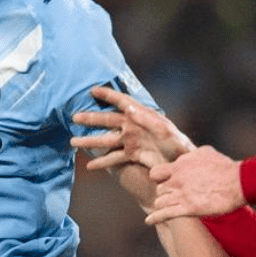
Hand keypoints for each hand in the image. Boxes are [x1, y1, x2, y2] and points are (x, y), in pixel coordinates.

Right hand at [71, 86, 195, 169]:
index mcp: (141, 116)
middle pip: (107, 120)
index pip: (122, 101)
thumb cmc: (177, 145)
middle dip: (90, 119)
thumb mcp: (165, 130)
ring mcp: (130, 141)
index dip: (107, 95)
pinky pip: (113, 159)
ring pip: (105, 140)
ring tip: (73, 143)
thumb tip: (128, 109)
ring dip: (90, 142)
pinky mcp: (132, 155)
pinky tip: (89, 166)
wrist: (182, 165)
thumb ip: (146, 119)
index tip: (92, 90)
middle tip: (74, 118)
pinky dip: (101, 162)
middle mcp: (132, 127)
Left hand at [145, 146, 245, 224]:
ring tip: (169, 207)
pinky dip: (155, 218)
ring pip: (160, 202)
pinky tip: (148, 221)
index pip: (155, 173)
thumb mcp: (204, 153)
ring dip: (164, 205)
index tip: (165, 182)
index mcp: (179, 166)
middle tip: (174, 197)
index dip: (159, 179)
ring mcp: (182, 195)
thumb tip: (187, 157)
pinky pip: (165, 214)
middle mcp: (177, 180)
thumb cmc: (225, 167)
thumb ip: (191, 156)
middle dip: (165, 193)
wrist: (238, 181)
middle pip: (160, 189)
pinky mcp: (189, 209)